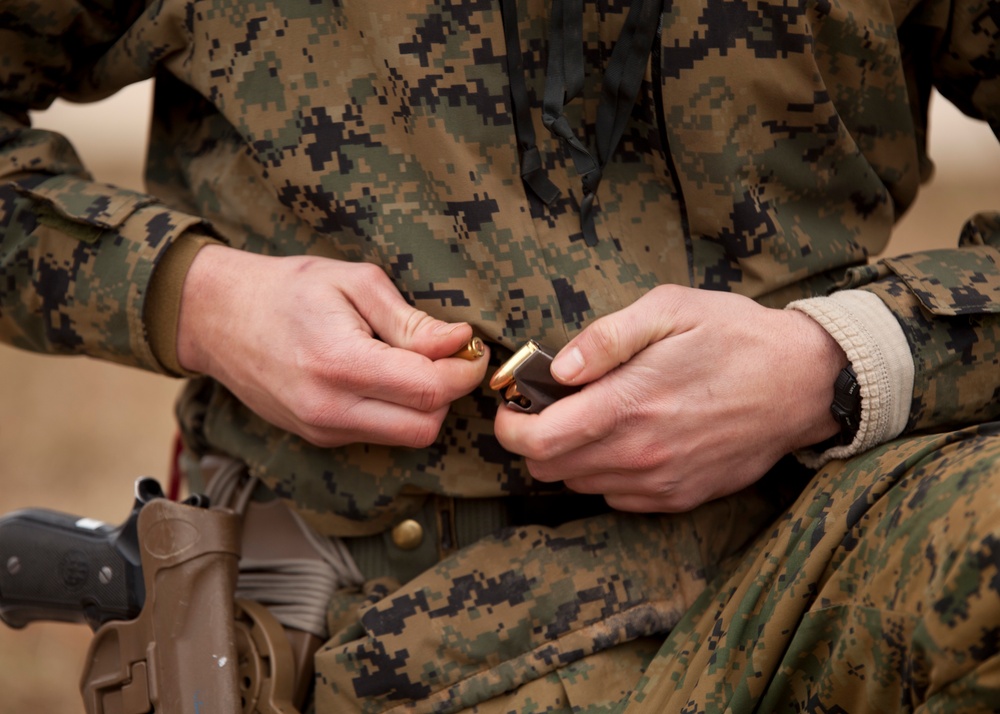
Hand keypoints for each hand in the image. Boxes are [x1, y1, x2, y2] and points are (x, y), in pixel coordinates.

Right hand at [176, 245, 487, 447]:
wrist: (217, 316)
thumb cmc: (286, 289)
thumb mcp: (355, 283)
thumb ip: (411, 320)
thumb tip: (459, 342)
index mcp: (340, 364)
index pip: (430, 390)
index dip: (465, 371)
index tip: (470, 348)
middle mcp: (330, 409)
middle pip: (425, 426)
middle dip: (448, 393)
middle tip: (444, 356)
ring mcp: (322, 430)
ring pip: (406, 437)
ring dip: (423, 405)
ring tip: (409, 362)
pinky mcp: (319, 438)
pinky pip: (379, 435)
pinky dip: (395, 410)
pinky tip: (381, 376)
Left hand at [494, 285, 845, 511]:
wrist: (805, 383)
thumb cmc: (736, 336)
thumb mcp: (670, 309)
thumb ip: (605, 338)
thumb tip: (557, 368)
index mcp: (628, 405)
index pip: (537, 442)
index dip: (509, 427)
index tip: (513, 406)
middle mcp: (639, 454)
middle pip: (549, 470)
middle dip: (536, 440)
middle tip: (554, 406)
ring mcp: (661, 482)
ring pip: (579, 485)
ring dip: (571, 456)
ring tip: (596, 417)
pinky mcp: (680, 497)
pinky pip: (616, 497)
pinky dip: (606, 473)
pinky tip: (628, 439)